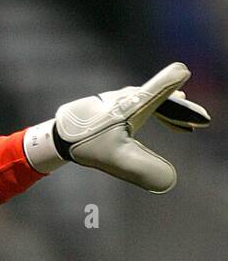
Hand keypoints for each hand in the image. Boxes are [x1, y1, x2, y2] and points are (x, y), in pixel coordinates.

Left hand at [23, 62, 209, 192]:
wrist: (59, 136)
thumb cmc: (86, 144)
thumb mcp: (117, 160)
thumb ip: (143, 169)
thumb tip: (169, 182)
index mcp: (132, 104)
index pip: (161, 90)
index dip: (177, 90)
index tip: (188, 78)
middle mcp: (129, 97)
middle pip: (161, 98)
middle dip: (182, 112)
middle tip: (202, 120)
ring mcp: (122, 99)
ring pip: (153, 102)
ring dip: (173, 113)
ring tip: (189, 126)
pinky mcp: (117, 105)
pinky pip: (144, 106)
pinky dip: (159, 114)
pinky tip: (169, 124)